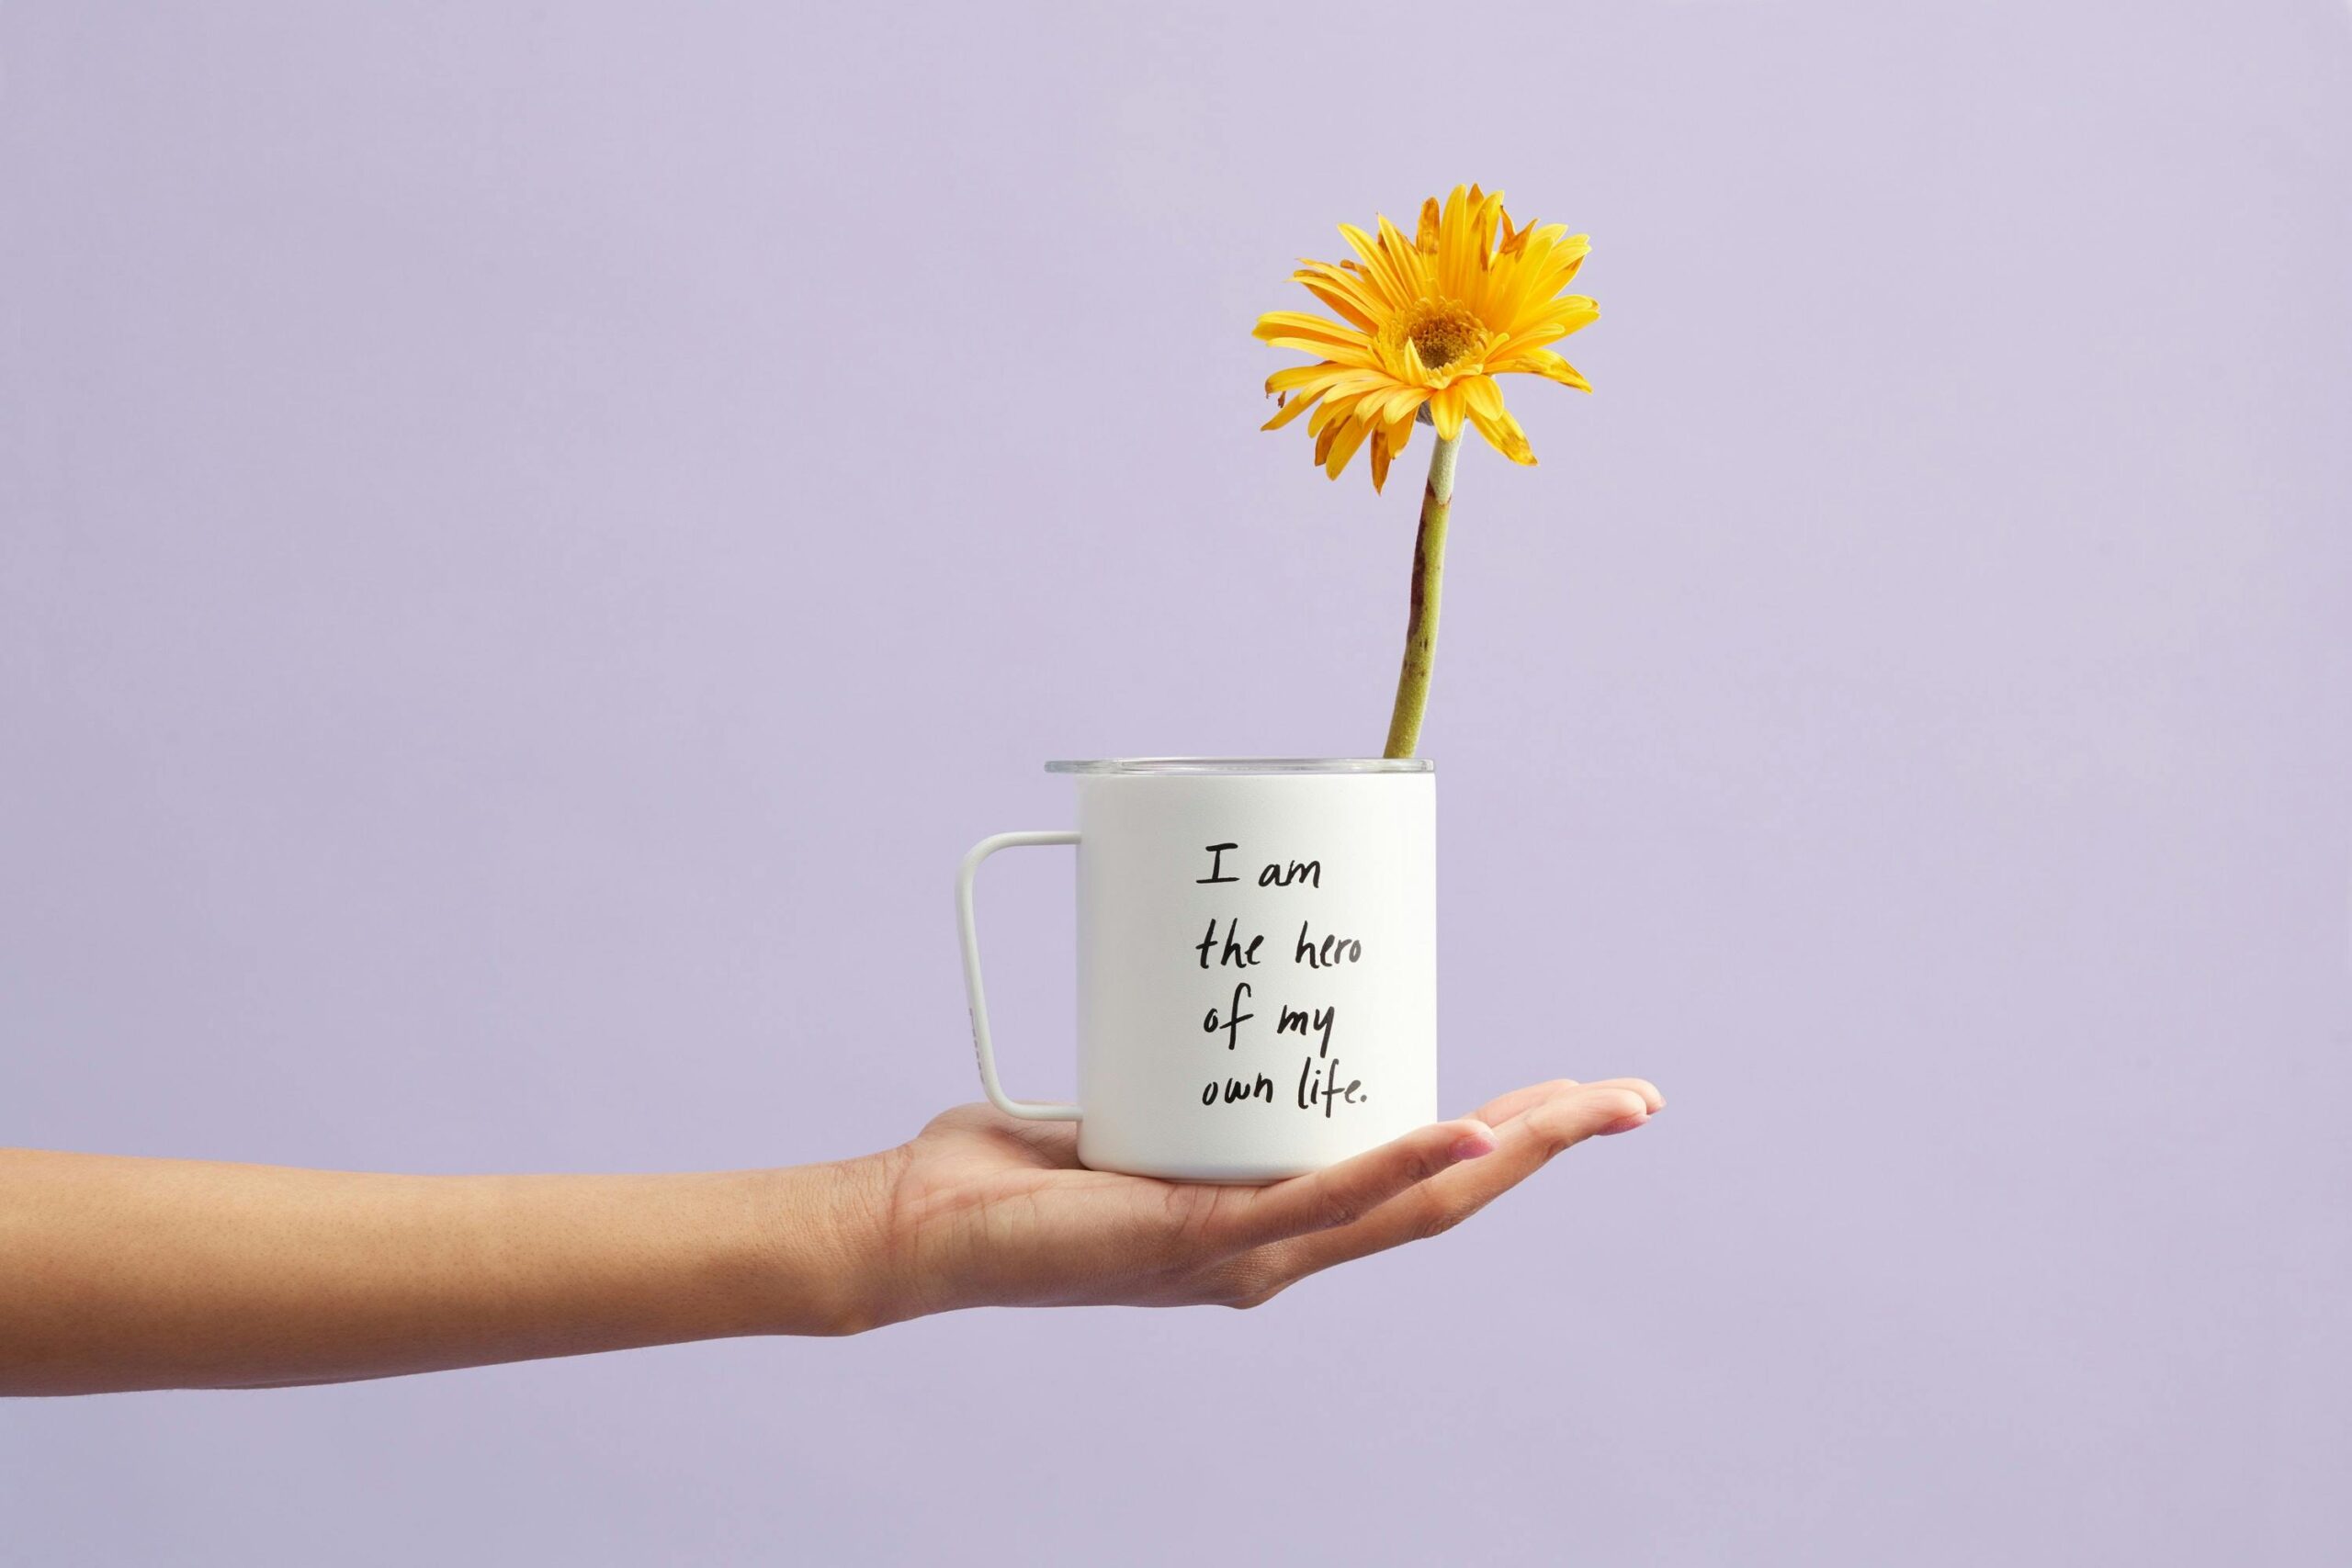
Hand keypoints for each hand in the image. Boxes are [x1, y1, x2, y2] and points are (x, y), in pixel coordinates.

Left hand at [842, 1076, 1663, 1323]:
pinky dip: (1398, 1167)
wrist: (923, 1224)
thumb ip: (1182, 1064)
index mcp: (1274, 1217)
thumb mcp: (1136, 1099)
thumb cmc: (1015, 1171)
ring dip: (1508, 1153)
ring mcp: (1247, 1254)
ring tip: (1588, 1107)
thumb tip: (1207, 965)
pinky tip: (1466, 1137)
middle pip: (1445, 1198)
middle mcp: (1277, 1247)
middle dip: (1547, 1145)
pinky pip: (1317, 1201)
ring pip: (1409, 1205)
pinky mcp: (1199, 1239)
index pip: (1417, 1179)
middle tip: (1632, 1098)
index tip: (1578, 1095)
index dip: (1507, 1140)